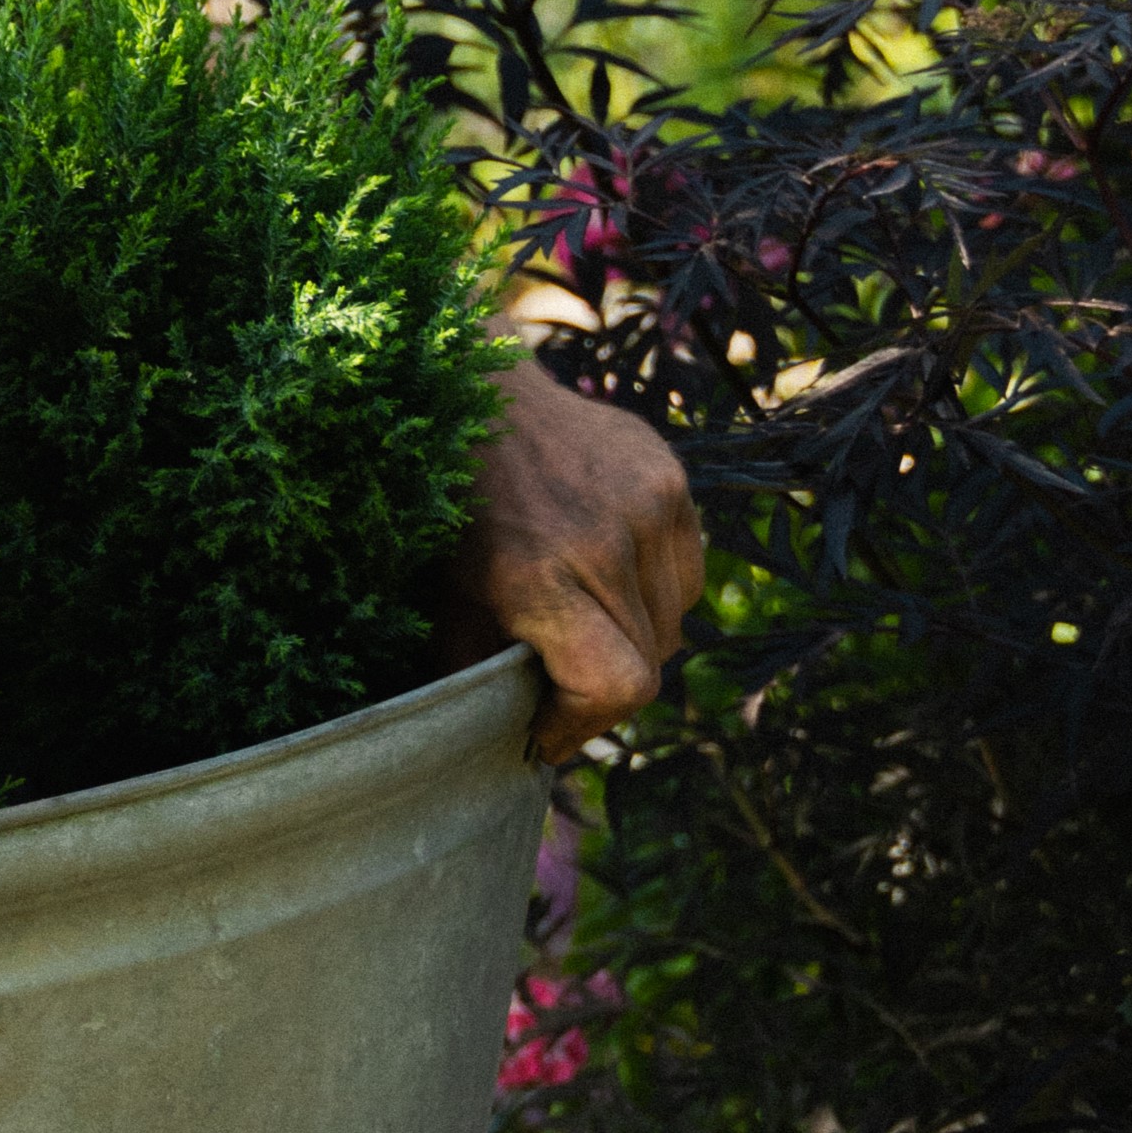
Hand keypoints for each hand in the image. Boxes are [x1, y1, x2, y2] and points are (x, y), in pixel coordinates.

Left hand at [449, 361, 704, 764]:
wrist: (479, 393)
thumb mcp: (445, 599)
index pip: (620, 684)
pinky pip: (686, 575)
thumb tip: (503, 740)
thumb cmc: (450, 507)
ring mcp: (650, 503)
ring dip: (635, 641)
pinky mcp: (672, 480)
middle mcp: (606, 539)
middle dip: (603, 691)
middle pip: (651, 662)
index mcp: (540, 574)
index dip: (587, 724)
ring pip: (674, 623)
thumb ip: (480, 671)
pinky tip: (607, 575)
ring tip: (582, 624)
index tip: (547, 733)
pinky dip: (655, 595)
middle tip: (558, 689)